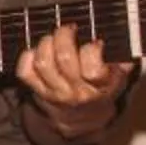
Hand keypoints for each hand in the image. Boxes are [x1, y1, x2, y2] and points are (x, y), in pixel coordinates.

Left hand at [18, 22, 129, 140]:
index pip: (93, 70)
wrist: (83, 115)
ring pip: (43, 63)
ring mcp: (55, 92)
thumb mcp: (119, 75)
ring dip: (46, 43)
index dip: (92, 50)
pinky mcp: (37, 91)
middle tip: (68, 28)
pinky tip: (37, 50)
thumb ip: (121, 58)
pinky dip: (27, 56)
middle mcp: (77, 91)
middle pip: (64, 59)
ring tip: (54, 37)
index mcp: (102, 86)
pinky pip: (24, 72)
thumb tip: (118, 37)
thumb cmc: (102, 87)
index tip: (95, 41)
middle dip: (64, 36)